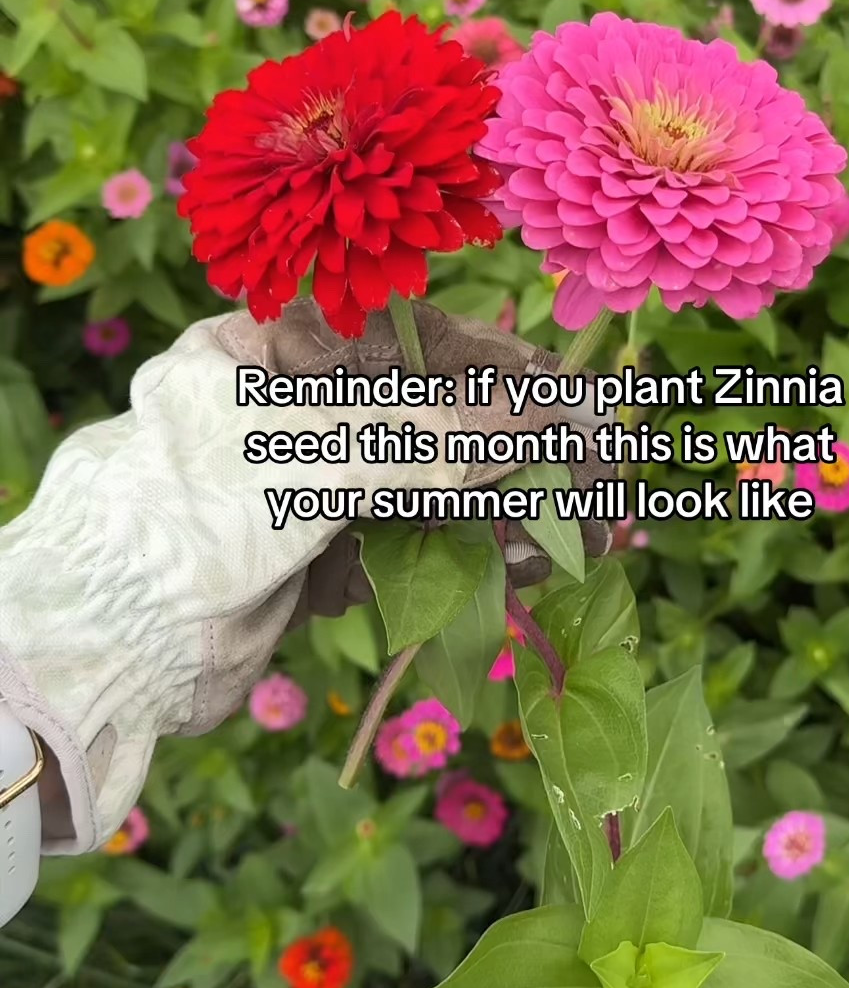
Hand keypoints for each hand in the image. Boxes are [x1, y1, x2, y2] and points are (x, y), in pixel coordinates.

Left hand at [0, 299, 604, 851]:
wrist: (111, 649)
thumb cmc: (194, 520)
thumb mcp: (319, 459)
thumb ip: (433, 438)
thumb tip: (542, 416)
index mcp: (264, 352)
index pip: (398, 338)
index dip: (487, 366)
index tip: (560, 392)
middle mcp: (283, 413)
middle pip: (423, 418)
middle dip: (512, 449)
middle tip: (598, 465)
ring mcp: (297, 489)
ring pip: (423, 488)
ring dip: (503, 512)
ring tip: (587, 530)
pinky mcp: (311, 558)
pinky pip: (405, 546)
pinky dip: (463, 560)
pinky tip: (525, 569)